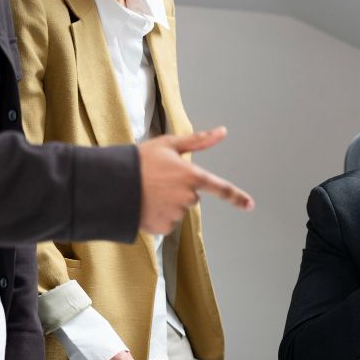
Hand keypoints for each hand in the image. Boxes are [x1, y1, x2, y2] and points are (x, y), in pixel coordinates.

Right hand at [138, 127, 254, 234]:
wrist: (109, 182)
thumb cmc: (139, 160)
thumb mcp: (168, 144)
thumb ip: (199, 140)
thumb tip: (223, 131)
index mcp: (192, 176)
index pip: (221, 188)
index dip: (237, 197)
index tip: (250, 205)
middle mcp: (187, 198)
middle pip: (191, 197)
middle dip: (178, 190)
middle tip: (157, 180)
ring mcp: (175, 214)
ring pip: (178, 210)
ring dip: (167, 203)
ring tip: (147, 192)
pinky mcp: (162, 228)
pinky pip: (166, 222)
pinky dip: (157, 215)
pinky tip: (144, 205)